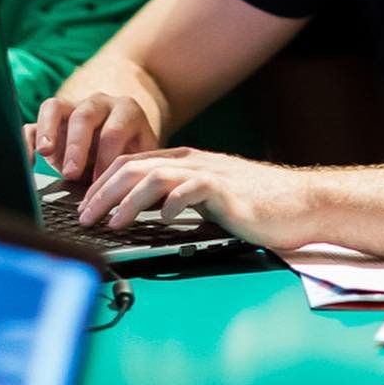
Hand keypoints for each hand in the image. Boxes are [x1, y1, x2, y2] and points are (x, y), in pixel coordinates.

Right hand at [26, 92, 159, 182]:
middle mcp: (98, 103)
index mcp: (126, 111)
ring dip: (49, 129)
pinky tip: (28, 160)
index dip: (106, 158)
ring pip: (55, 107)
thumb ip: (137, 171)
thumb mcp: (141, 158)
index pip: (114, 130)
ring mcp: (72, 107)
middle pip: (85, 115)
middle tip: (72, 174)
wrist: (121, 134)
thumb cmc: (131, 153)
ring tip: (45, 152)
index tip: (100, 184)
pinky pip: (34, 121)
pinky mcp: (50, 119)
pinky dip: (28, 137)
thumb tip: (137, 200)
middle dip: (78, 146)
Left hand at [77, 145, 317, 250]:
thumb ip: (178, 198)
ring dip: (127, 200)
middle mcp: (194, 162)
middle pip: (135, 167)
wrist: (301, 203)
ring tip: (112, 222)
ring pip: (156, 176)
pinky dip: (172, 203)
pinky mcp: (228, 192)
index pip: (131, 163)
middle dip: (103, 192)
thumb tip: (140, 216)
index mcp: (186, 161)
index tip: (82, 207)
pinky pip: (192, 189)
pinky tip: (162, 220)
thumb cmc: (256, 206)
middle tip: (83, 217)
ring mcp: (211, 174)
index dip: (102, 183)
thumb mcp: (208, 198)